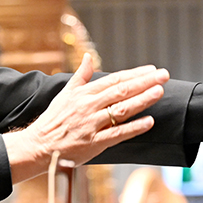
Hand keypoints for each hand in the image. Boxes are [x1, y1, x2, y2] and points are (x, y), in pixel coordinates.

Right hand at [3, 53, 168, 183]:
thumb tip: (87, 57)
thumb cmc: (53, 120)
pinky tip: (149, 121)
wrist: (39, 146)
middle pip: (121, 91)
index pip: (113, 80)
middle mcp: (88, 106)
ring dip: (142, 100)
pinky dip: (134, 127)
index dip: (134, 74)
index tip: (151, 69)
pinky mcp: (94, 143)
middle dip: (144, 82)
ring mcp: (92, 124)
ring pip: (122, 110)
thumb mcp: (65, 93)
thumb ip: (80, 75)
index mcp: (83, 94)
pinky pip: (118, 134)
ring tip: (159, 92)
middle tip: (163, 75)